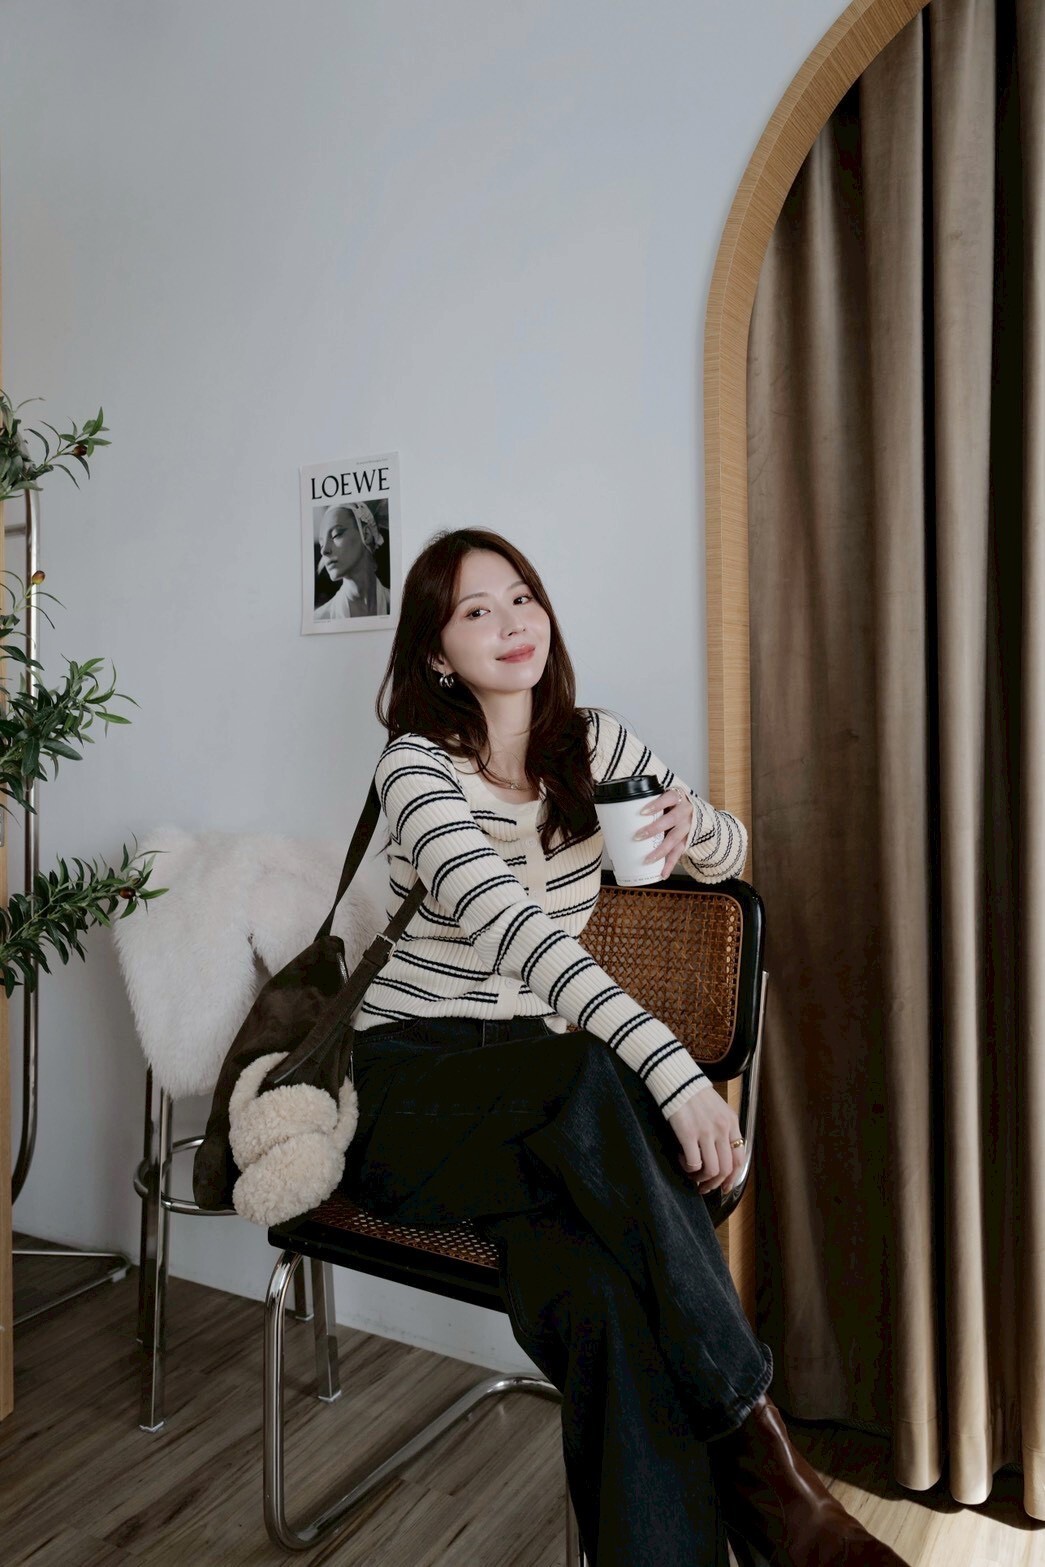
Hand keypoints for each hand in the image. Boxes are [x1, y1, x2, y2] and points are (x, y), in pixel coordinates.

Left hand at [634, 788, 693, 877]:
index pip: (668, 798)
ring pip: (675, 839)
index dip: (657, 804)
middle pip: (671, 820)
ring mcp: (687, 827)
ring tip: (647, 860)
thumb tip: (613, 814)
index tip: (642, 812)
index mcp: (677, 798)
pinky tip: (663, 873)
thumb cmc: (670, 804)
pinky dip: (670, 864)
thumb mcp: (662, 799)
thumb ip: (646, 804)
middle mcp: (685, 812)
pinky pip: (679, 853)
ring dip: (661, 851)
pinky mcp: (687, 840)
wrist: (691, 811)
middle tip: (638, 836)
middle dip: (654, 829)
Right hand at [666, 1081, 743, 1195]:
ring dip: (701, 1178)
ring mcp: (706, 1131)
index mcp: (732, 1122)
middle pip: (726, 1168)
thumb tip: (720, 1153)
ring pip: (711, 1169)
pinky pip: (693, 1162)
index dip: (733, 1178)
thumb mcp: (718, 1108)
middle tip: (704, 1186)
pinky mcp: (688, 1133)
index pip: (740, 1158)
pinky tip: (682, 1160)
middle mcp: (722, 1128)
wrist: (677, 1079)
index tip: (724, 1186)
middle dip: (715, 1183)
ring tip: (692, 1174)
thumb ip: (723, 1128)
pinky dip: (688, 1168)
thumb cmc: (694, 1093)